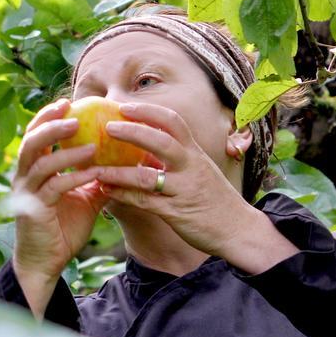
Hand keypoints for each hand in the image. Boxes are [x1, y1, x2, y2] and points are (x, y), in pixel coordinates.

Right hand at [9, 98, 112, 283]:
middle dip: (49, 122)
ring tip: (88, 139)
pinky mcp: (34, 210)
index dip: (47, 116)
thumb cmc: (63, 229)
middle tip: (72, 111)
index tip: (68, 102)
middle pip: (30, 141)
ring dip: (65, 148)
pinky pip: (55, 187)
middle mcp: (24, 178)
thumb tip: (125, 160)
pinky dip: (74, 177)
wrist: (47, 263)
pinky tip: (93, 171)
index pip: (35, 135)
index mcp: (33, 170)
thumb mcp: (85, 198)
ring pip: (40, 161)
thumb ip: (97, 178)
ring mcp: (27, 194)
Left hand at [92, 101, 262, 259]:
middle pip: (161, 142)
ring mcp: (183, 190)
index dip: (148, 111)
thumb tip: (144, 145)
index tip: (125, 106)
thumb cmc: (215, 198)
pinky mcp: (176, 213)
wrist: (239, 230)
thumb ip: (177, 157)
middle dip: (133, 132)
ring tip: (96, 168)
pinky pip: (145, 202)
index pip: (173, 122)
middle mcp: (191, 167)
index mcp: (195, 153)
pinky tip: (106, 191)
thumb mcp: (200, 169)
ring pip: (147, 176)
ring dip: (118, 172)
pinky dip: (124, 196)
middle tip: (107, 127)